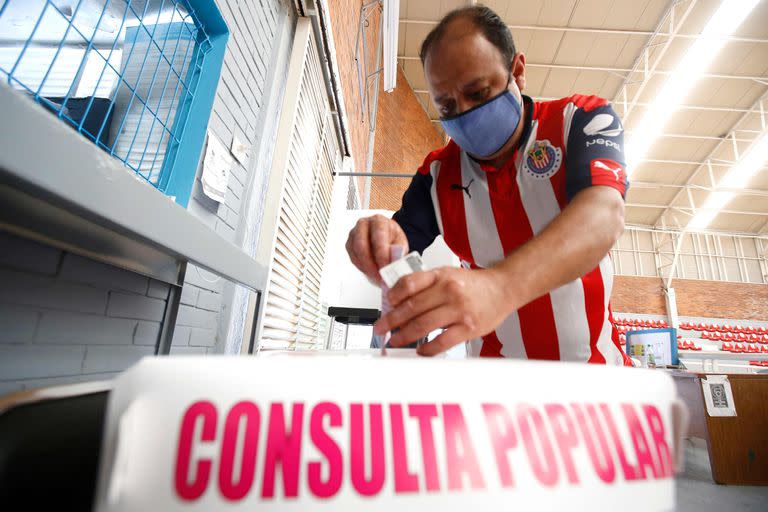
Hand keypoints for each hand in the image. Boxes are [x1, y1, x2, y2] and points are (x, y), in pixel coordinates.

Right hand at [345, 214, 408, 282]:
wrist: (386, 238)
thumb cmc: (392, 239)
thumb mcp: (400, 244)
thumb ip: (398, 252)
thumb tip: (394, 263)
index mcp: (379, 221)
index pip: (378, 235)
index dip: (381, 254)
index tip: (386, 268)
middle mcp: (363, 224)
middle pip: (361, 245)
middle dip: (371, 264)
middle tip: (380, 276)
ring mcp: (354, 234)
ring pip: (356, 253)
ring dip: (367, 268)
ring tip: (378, 277)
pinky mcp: (349, 244)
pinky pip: (353, 258)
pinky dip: (362, 268)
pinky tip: (371, 273)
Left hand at [374, 267, 512, 355]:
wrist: (503, 288)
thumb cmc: (474, 284)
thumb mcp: (447, 274)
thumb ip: (426, 285)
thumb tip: (399, 301)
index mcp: (441, 275)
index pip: (409, 283)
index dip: (392, 296)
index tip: (385, 305)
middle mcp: (449, 291)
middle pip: (411, 307)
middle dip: (391, 320)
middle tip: (380, 328)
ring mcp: (459, 310)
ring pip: (423, 325)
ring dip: (404, 336)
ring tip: (395, 341)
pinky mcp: (468, 327)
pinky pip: (442, 341)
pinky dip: (428, 349)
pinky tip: (420, 351)